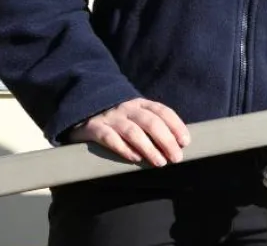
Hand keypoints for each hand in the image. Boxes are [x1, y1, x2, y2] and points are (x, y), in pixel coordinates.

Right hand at [66, 98, 189, 166]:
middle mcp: (127, 108)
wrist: (80, 112)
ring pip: (133, 131)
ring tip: (160, 162)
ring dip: (149, 148)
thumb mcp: (135, 115)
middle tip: (176, 158)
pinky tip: (135, 159)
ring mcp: (110, 117)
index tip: (185, 142)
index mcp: (140, 103)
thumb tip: (177, 143)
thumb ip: (152, 124)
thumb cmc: (116, 119)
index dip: (176, 126)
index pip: (163, 111)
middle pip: (151, 122)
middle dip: (166, 140)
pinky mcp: (93, 128)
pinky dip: (124, 149)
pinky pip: (110, 138)